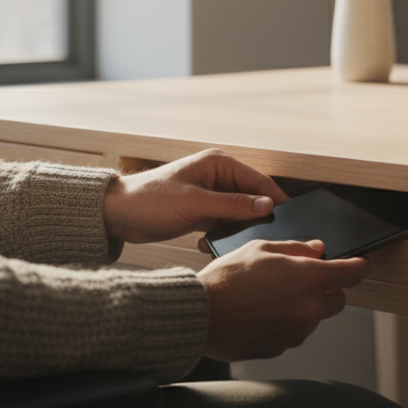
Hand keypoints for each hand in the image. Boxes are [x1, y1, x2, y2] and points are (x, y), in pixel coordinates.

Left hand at [102, 149, 289, 243]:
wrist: (117, 215)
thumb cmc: (148, 199)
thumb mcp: (195, 203)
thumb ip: (233, 205)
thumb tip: (266, 205)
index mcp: (219, 164)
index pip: (258, 181)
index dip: (274, 199)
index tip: (289, 218)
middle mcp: (217, 177)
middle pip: (251, 197)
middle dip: (255, 217)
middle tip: (262, 236)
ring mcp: (210, 195)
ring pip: (238, 213)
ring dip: (235, 228)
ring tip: (230, 241)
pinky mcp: (202, 212)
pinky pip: (223, 223)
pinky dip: (221, 234)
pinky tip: (209, 243)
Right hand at [197, 239, 370, 360]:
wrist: (200, 315)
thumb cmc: (226, 280)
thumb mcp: (260, 248)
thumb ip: (295, 248)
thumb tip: (315, 249)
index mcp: (309, 278)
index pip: (354, 273)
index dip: (359, 266)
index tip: (358, 264)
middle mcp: (309, 308)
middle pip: (338, 299)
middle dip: (327, 289)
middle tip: (302, 279)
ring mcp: (296, 331)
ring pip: (314, 318)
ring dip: (303, 307)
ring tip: (270, 296)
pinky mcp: (281, 347)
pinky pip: (293, 333)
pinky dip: (285, 324)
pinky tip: (262, 313)